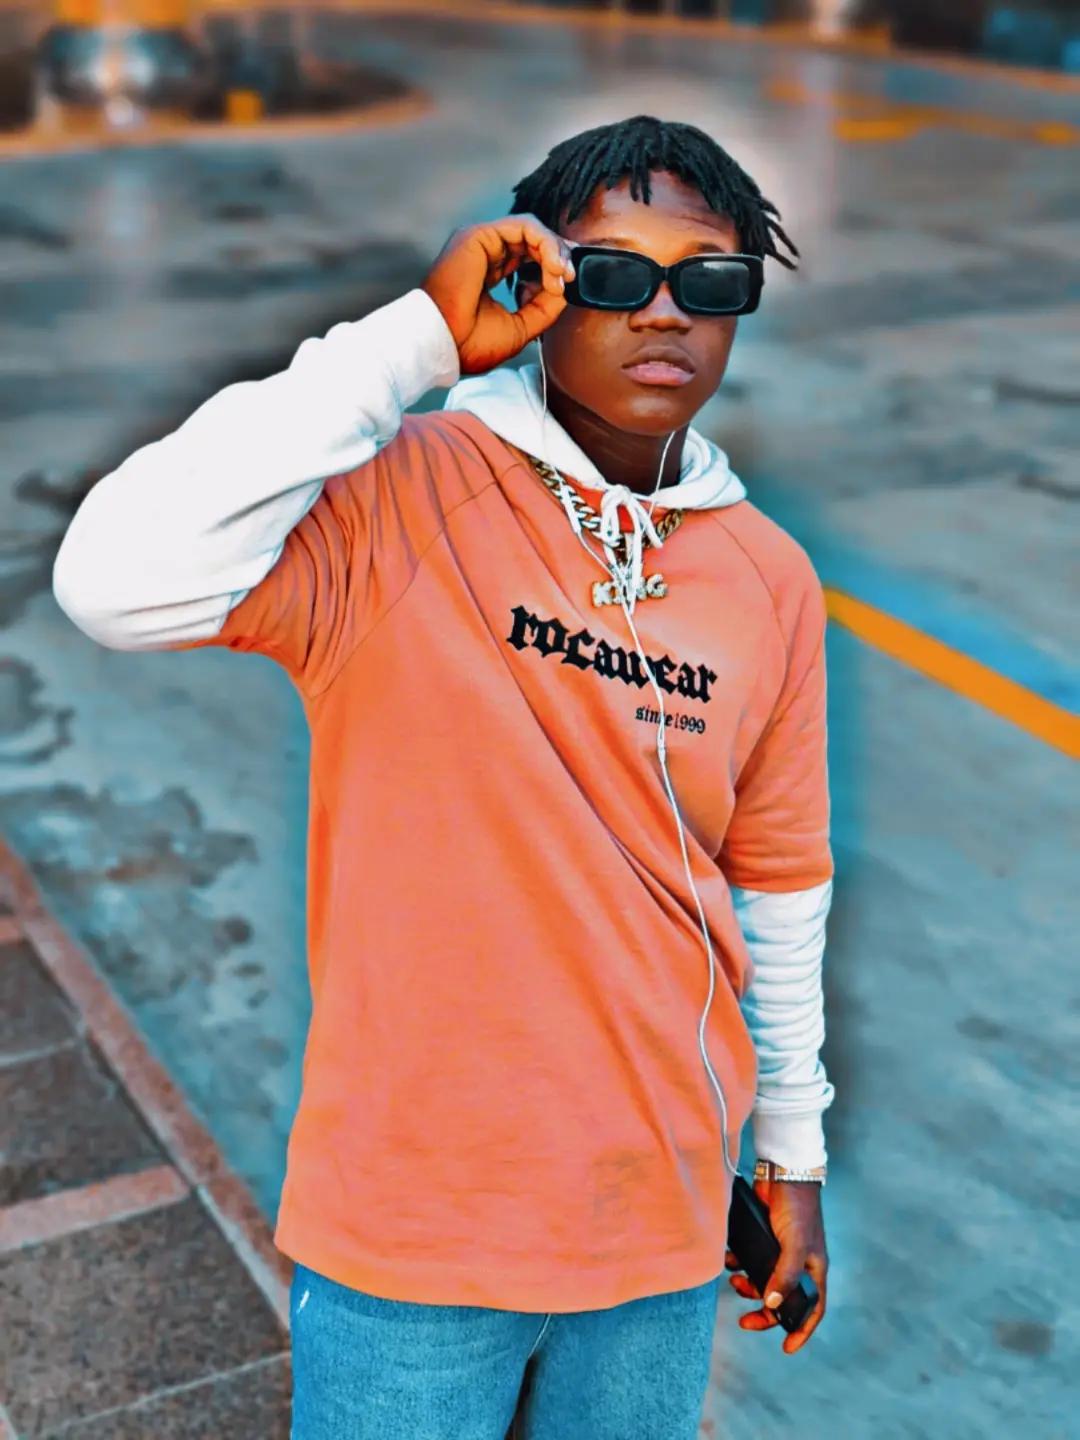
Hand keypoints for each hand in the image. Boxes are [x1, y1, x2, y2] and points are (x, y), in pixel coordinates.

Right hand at [420, 214, 574, 375]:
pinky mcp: (480, 235)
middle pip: (534, 241)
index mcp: (490, 273)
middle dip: (559, 256)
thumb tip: (564, 288)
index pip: (530, 257)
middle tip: (570, 277)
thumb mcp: (521, 327)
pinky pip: (524, 226)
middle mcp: (486, 254)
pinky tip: (552, 266)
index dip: (554, 266)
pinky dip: (545, 243)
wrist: (443, 346)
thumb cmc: (469, 344)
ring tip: (562, 274)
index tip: (567, 285)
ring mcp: (482, 242)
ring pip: (532, 230)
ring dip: (555, 249)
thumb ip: (544, 306)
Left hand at [725, 1178, 827, 1354]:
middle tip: (744, 1321)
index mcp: (813, 1270)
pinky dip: (739, 1264)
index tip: (787, 1348)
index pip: (812, 1309)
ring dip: (747, 1287)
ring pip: (763, 1283)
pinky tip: (730, 1259)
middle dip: (764, 1313)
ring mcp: (779, 1253)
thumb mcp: (794, 1244)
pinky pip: (749, 1261)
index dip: (802, 1330)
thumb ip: (784, 1275)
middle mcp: (797, 1265)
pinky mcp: (762, 1240)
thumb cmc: (797, 1208)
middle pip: (782, 1301)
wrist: (780, 1172)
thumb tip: (772, 1305)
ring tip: (733, 1280)